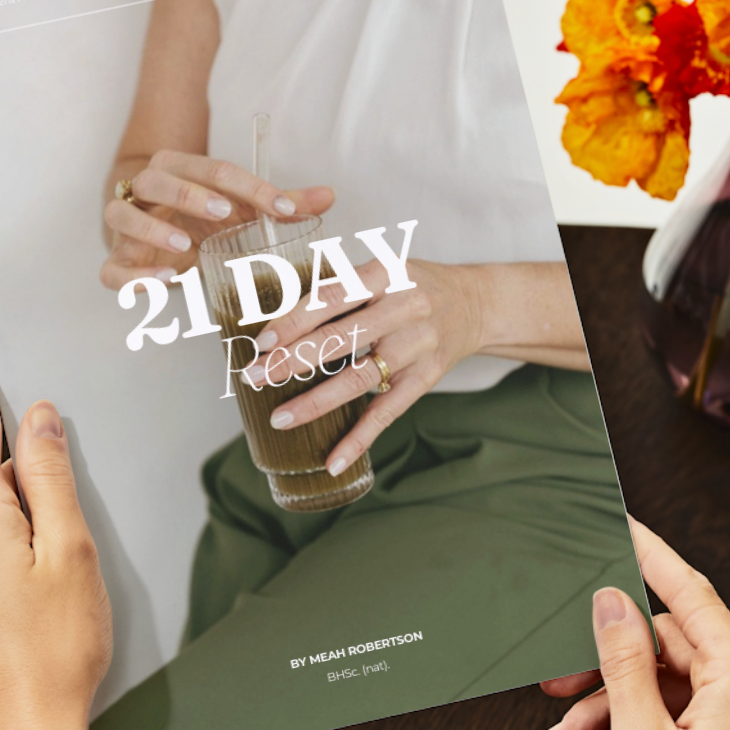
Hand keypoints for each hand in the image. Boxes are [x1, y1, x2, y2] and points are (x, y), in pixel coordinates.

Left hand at [0, 318, 110, 729]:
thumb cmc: (56, 650)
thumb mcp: (69, 549)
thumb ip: (50, 476)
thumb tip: (36, 416)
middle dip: (29, 436)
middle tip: (70, 412)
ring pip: (2, 502)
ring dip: (37, 492)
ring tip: (84, 505)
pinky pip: (1, 536)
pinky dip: (32, 526)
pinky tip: (66, 552)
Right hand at [101, 150, 332, 288]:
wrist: (152, 230)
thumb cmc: (199, 216)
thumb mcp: (240, 207)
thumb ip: (279, 203)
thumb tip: (329, 196)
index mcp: (179, 169)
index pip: (211, 168)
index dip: (249, 187)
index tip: (282, 208)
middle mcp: (147, 191)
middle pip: (156, 179)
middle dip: (188, 194)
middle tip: (223, 213)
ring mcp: (127, 226)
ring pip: (122, 215)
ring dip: (152, 230)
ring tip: (185, 246)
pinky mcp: (118, 261)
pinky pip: (111, 269)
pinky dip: (133, 278)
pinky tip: (165, 283)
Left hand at [250, 258, 488, 475]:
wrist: (475, 304)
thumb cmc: (413, 285)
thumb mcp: (381, 270)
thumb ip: (336, 288)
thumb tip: (274, 320)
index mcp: (386, 273)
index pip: (333, 296)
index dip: (295, 319)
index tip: (262, 340)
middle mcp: (405, 308)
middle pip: (341, 339)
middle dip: (292, 361)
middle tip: (253, 377)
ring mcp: (417, 346)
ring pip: (359, 379)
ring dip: (316, 402)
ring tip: (280, 418)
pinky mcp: (426, 378)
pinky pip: (387, 412)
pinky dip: (359, 438)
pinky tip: (333, 460)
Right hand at [540, 518, 729, 729]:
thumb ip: (624, 664)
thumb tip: (612, 605)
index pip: (689, 593)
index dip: (649, 555)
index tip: (621, 525)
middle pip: (667, 645)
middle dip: (604, 665)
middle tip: (556, 678)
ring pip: (666, 685)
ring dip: (612, 708)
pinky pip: (679, 714)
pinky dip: (637, 729)